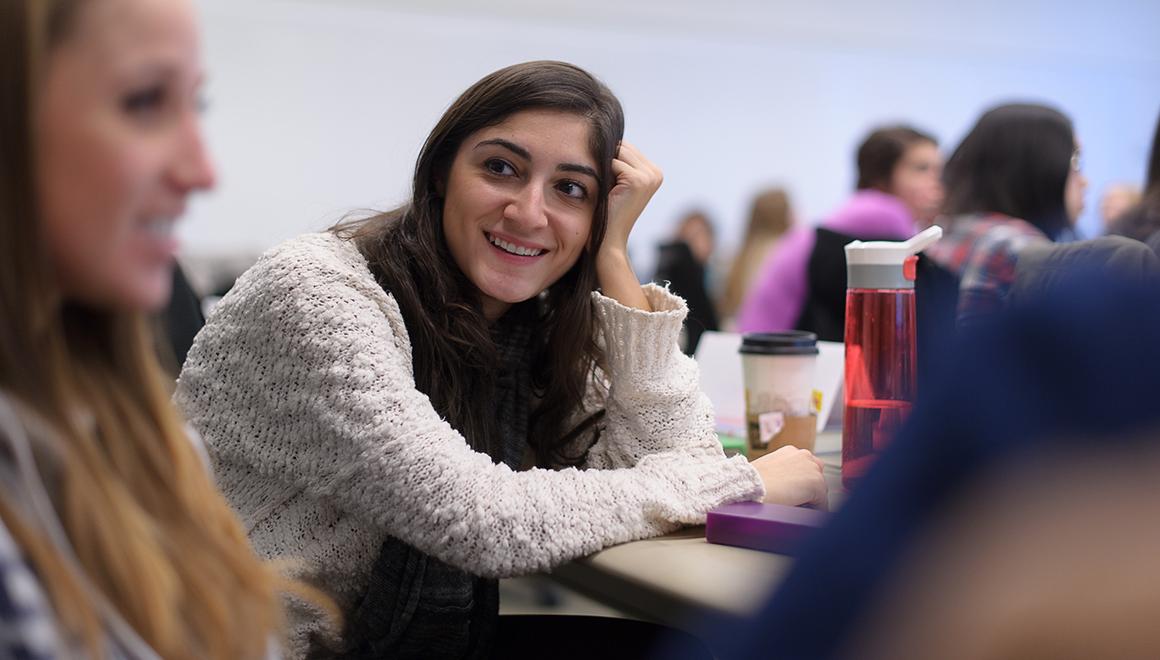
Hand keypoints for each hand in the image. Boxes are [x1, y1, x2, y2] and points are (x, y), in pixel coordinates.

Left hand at [594, 141, 661, 310]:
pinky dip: (604, 175)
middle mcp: (656, 172)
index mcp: (654, 172)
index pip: (626, 147)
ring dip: (605, 168)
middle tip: (604, 186)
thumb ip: (617, 161)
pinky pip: (613, 163)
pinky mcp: (639, 180)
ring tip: (606, 189)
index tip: (606, 180)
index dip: (610, 159)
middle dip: (607, 160)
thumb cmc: (607, 213)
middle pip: (623, 146)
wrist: (609, 241)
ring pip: (618, 152)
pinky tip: (607, 193)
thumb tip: (604, 135)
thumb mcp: (615, 183)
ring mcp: (650, 176)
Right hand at [751, 446, 828, 508]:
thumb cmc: (750, 482)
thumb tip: (787, 487)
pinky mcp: (817, 483)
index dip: (800, 483)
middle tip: (797, 502)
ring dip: (811, 500)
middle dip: (809, 490)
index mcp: (790, 452)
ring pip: (820, 491)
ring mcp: (812, 468)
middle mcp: (804, 455)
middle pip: (816, 477)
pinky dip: (814, 511)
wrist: (749, 486)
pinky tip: (801, 513)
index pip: (806, 468)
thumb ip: (781, 474)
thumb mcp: (767, 471)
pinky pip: (822, 504)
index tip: (794, 494)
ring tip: (796, 508)